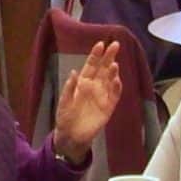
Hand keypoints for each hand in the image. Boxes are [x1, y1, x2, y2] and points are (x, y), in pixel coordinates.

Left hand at [53, 42, 125, 161]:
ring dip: (113, 72)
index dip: (95, 55)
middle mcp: (94, 87)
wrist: (71, 136)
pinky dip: (116, 88)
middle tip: (115, 45)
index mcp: (82, 83)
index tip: (100, 44)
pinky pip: (114, 95)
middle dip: (109, 57)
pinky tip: (117, 80)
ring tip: (114, 64)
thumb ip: (69, 88)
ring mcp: (102, 96)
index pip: (91, 66)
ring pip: (110, 80)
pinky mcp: (108, 107)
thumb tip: (74, 72)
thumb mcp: (64, 102)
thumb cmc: (65, 117)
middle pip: (103, 69)